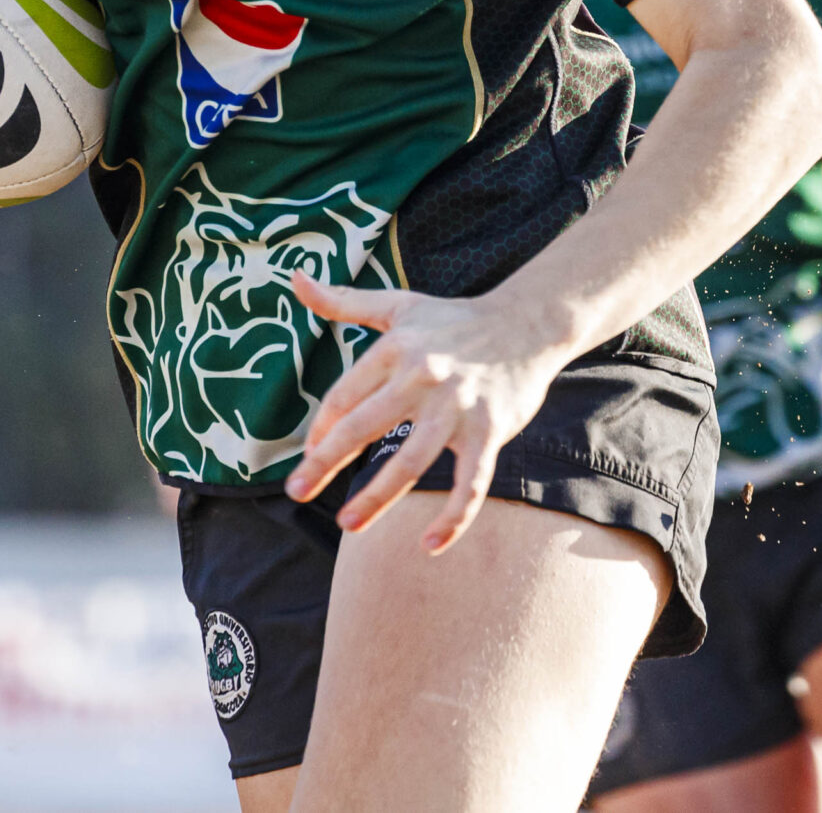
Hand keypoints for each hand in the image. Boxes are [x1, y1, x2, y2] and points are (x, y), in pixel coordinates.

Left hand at [283, 274, 568, 553]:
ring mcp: (457, 407)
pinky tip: (430, 545)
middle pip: (363, 426)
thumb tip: (294, 276)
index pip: (343, 396)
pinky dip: (453, 518)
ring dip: (376, 497)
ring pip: (411, 461)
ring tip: (348, 524)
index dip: (320, 429)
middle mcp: (422, 377)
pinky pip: (470, 484)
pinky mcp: (490, 431)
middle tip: (295, 492)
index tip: (307, 455)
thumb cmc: (454, 320)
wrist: (527, 324)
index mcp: (395, 349)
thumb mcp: (396, 306)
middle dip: (325, 462)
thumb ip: (342, 301)